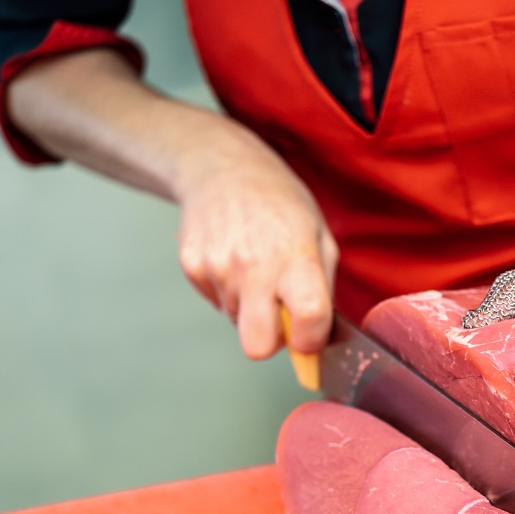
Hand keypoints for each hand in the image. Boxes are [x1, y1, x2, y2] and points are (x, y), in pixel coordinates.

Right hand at [175, 124, 337, 359]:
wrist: (222, 166)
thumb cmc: (278, 201)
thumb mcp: (318, 235)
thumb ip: (322, 289)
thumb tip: (318, 339)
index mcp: (295, 256)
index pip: (308, 317)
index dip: (311, 340)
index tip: (309, 335)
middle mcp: (254, 265)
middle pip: (257, 346)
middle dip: (270, 341)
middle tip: (278, 313)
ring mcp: (218, 267)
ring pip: (237, 322)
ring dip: (249, 305)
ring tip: (253, 265)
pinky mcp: (192, 267)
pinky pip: (216, 302)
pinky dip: (227, 290)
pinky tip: (232, 258)